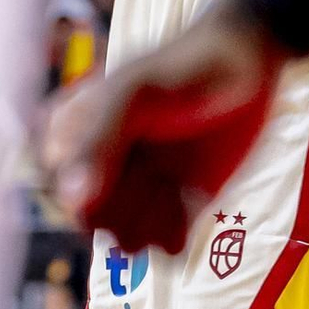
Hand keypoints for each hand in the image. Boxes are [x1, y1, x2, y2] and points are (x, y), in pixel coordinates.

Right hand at [43, 0, 284, 254]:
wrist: (247, 61)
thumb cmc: (183, 67)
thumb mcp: (134, 93)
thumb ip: (97, 141)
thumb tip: (72, 200)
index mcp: (71, 138)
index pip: (60, 194)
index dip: (92, 187)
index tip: (125, 154)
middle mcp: (99, 168)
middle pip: (94, 223)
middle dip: (127, 201)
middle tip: (154, 163)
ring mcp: (138, 189)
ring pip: (127, 241)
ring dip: (153, 217)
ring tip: (172, 178)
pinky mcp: (177, 206)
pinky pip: (164, 247)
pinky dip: (178, 229)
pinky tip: (190, 195)